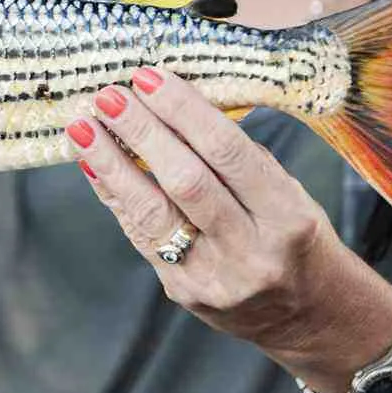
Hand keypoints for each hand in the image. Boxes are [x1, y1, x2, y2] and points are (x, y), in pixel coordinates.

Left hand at [66, 67, 391, 392]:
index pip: (228, 153)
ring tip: (83, 125)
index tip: (149, 77)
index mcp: (287, 217)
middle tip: (109, 94)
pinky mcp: (182, 291)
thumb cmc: (295, 236)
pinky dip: (113, 193)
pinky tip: (92, 163)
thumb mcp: (288, 192)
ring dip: (110, 163)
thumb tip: (170, 104)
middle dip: (141, 132)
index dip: (183, 111)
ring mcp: (213, 278)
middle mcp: (250, 252)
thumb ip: (235, 157)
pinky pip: (138, 234)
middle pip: (185, 181)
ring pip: (150, 213)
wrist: (308, 315)